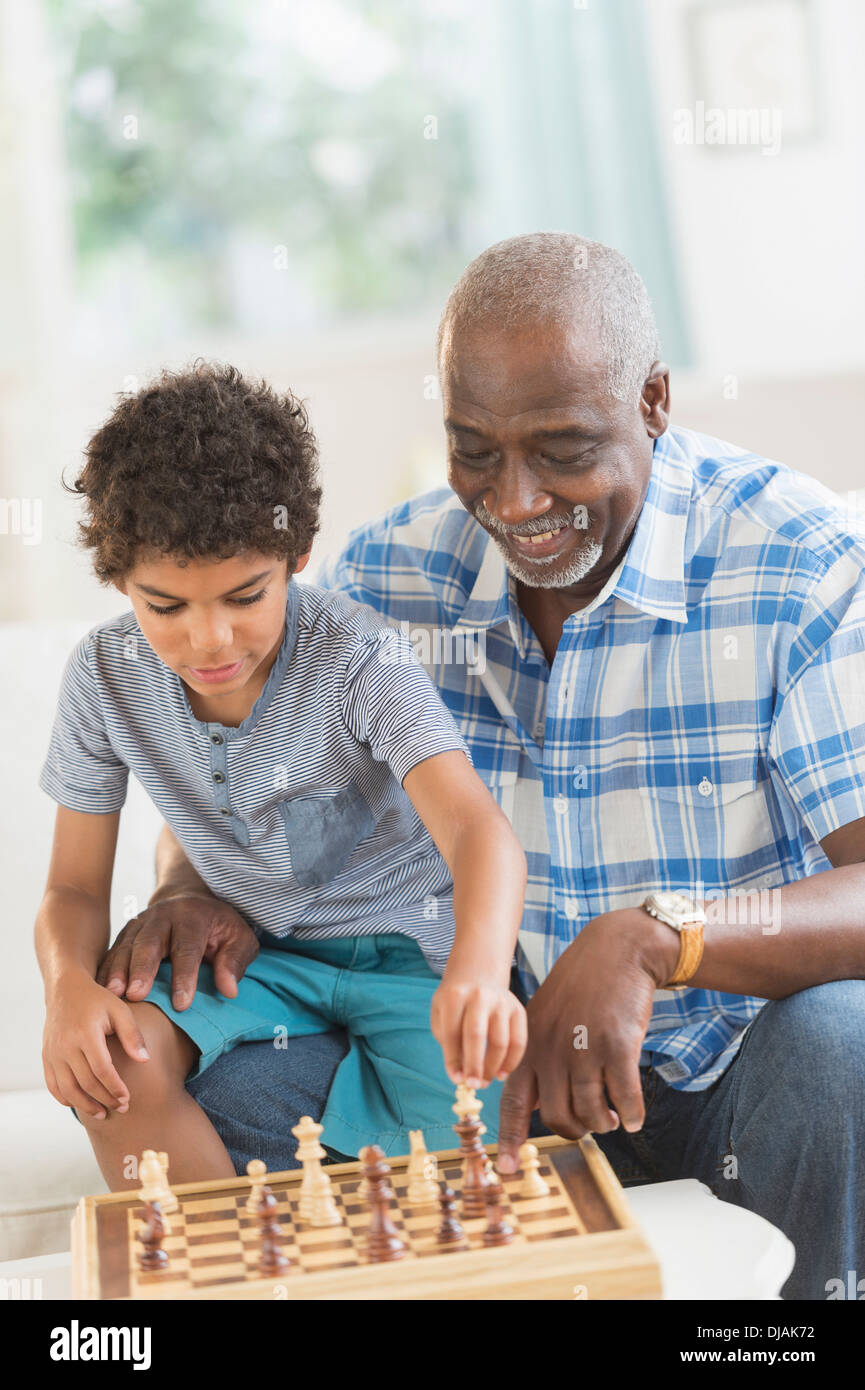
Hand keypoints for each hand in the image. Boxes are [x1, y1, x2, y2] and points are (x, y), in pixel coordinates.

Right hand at [42, 971, 151, 1119]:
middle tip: (122, 1108)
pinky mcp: (46, 1056)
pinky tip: (79, 1104)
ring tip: (103, 1113)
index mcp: (86, 1033)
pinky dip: (65, 1098)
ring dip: (85, 1105)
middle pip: (85, 1083)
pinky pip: (53, 1085)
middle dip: (105, 1099)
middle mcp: (65, 1045)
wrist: (65, 990)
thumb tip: (144, 1060)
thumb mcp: (120, 1010)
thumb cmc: (98, 1000)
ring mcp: (53, 1052)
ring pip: (67, 1089)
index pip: (102, 1070)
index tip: (127, 1099)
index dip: (115, 1088)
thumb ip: (132, 1035)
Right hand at [96, 894, 258, 1010]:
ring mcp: (141, 923)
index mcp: (193, 916)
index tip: (182, 1004)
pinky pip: (113, 952)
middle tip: (136, 995)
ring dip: (118, 971)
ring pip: (126, 946)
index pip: (188, 947)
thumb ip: (235, 960)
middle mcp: (163, 916)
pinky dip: (105, 971)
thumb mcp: (239, 938)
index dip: (185, 976)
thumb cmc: (218, 927)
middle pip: (150, 942)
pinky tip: (100, 993)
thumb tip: (229, 990)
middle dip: (142, 969)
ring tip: (112, 995)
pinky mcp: (126, 934)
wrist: (190, 900)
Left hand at [431, 973, 527, 1087]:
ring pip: (501, 1041)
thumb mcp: (441, 1013)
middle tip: (473, 1085)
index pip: (452, 1033)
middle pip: (477, 1035)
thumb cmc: (455, 1000)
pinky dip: (512, 1062)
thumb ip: (448, 1041)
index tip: (456, 1080)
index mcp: (454, 996)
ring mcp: (501, 1001)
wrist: (478, 973)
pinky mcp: (518, 1009)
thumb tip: (460, 1074)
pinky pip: (519, 1040)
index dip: (453, 1060)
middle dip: (474, 1065)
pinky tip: (501, 1074)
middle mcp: (479, 996)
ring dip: (493, 1067)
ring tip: (484, 1082)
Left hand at [496, 908, 678, 1173]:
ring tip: (612, 1117)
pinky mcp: (617, 1045)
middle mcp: (552, 1050)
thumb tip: (540, 1107)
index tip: (509, 1170)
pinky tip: (634, 1116)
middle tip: (590, 1125)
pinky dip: (632, 1113)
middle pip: (558, 1117)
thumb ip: (539, 1058)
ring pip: (591, 1112)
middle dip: (576, 1130)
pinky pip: (625, 1097)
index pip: (513, 1102)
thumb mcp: (545, 1016)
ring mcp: (584, 1048)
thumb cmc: (582, 988)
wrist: (615, 952)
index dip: (510, 1139)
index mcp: (530, 1045)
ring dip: (604, 1122)